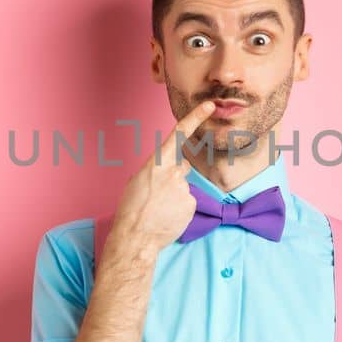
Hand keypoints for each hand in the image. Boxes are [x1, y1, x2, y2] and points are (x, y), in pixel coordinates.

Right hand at [105, 100, 215, 259]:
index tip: (210, 106)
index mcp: (156, 163)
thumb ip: (157, 169)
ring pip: (184, 188)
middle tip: (158, 196)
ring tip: (160, 210)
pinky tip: (168, 217)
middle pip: (182, 168)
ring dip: (175, 197)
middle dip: (174, 178)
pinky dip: (180, 209)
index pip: (179, 134)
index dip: (196, 117)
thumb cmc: (131, 209)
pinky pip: (188, 203)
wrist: (135, 236)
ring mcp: (184, 188)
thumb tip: (171, 169)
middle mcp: (173, 172)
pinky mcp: (191, 203)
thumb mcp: (138, 180)